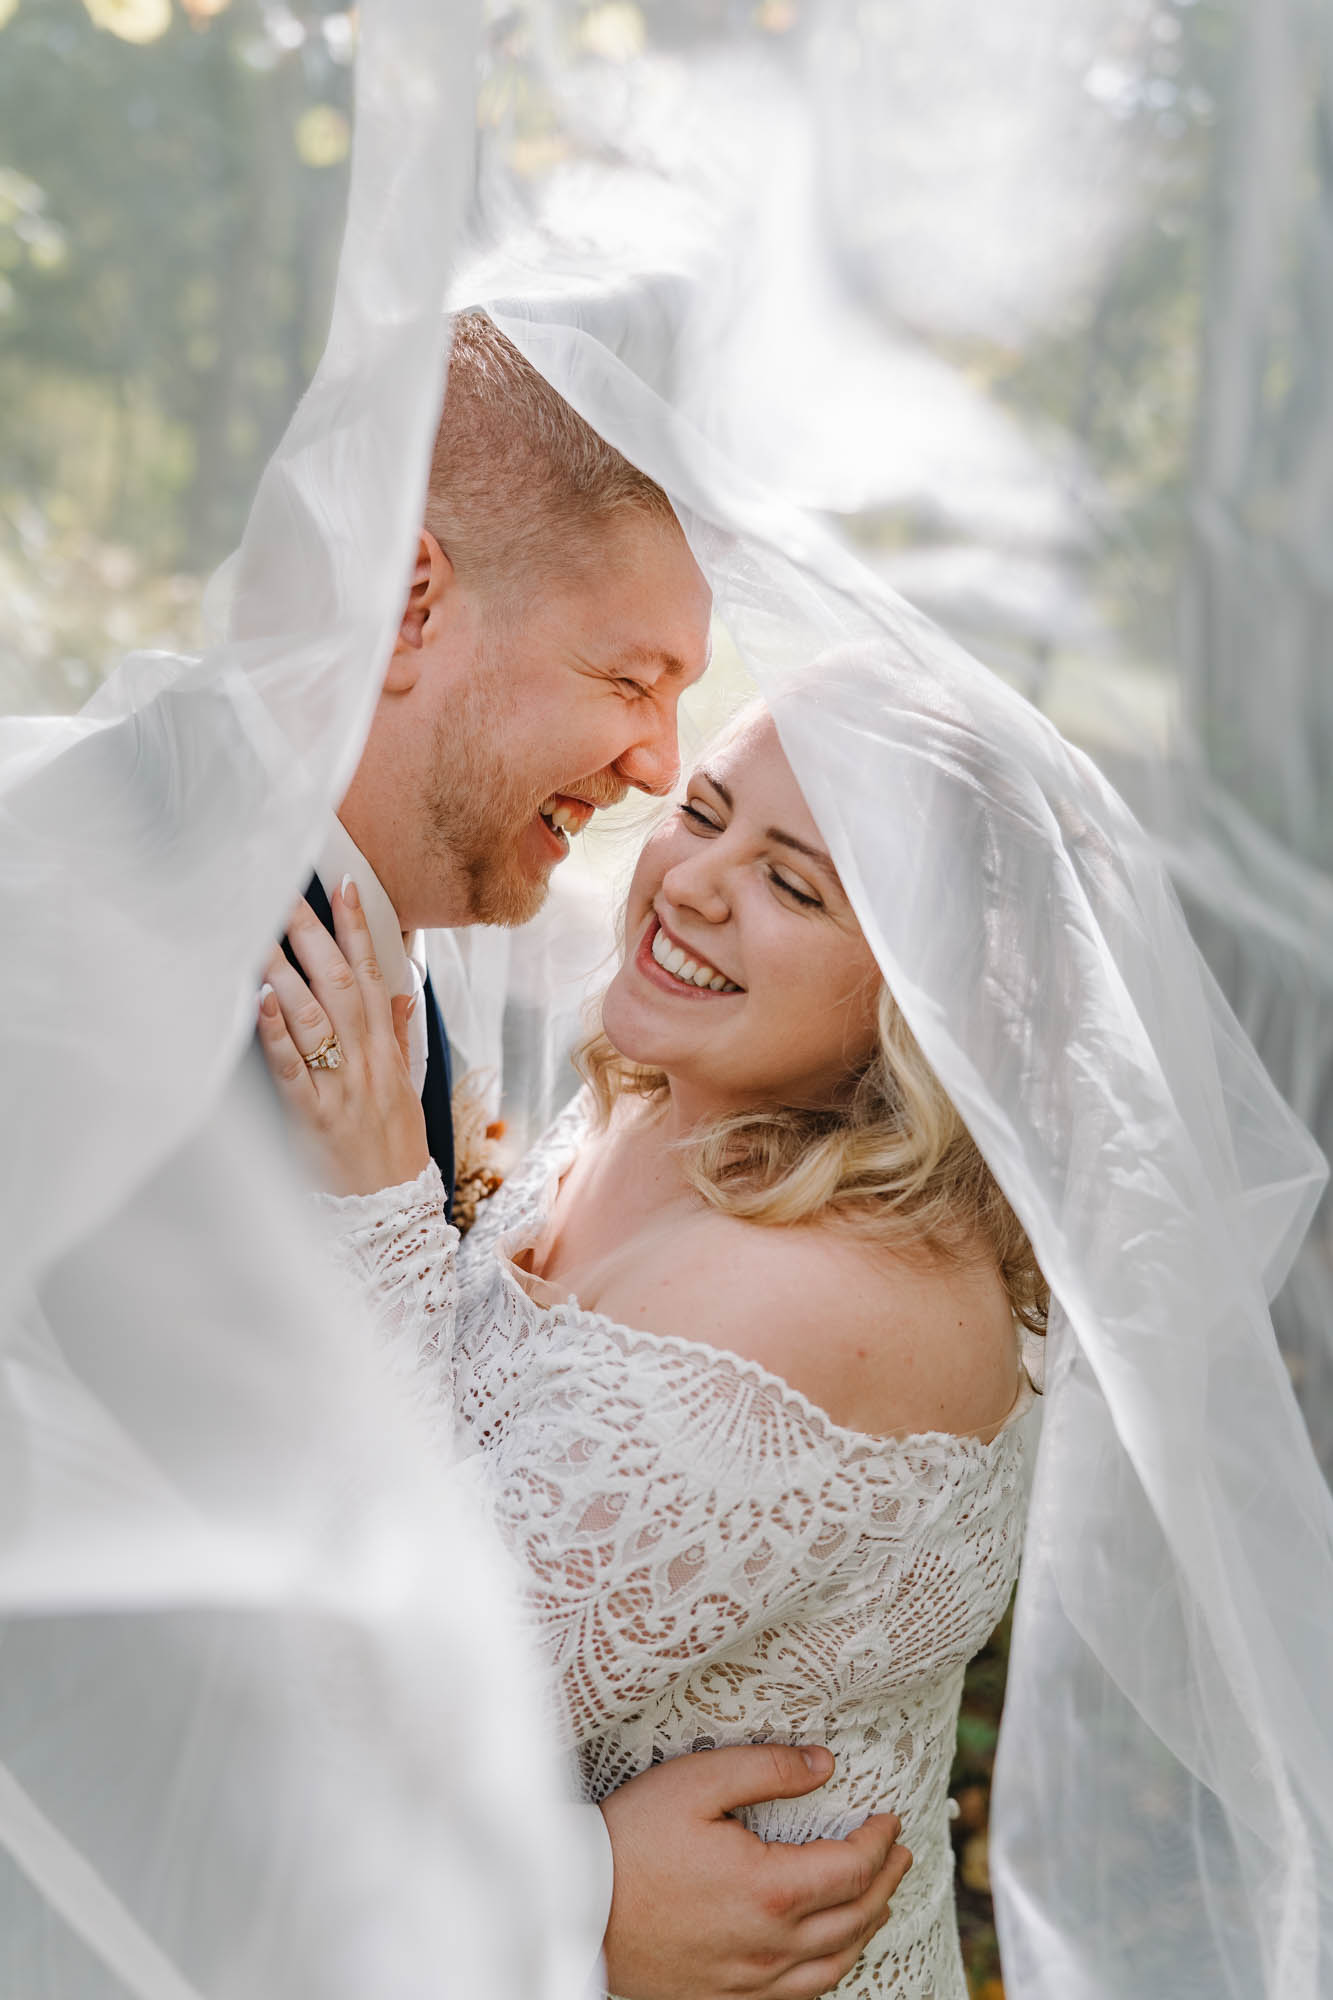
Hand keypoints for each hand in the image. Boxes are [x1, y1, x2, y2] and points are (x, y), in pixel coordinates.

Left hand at [257, 879, 429, 1196]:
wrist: (390, 1215)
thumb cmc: (394, 1152)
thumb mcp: (407, 1089)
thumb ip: (400, 1037)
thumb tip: (401, 990)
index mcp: (387, 1052)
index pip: (376, 975)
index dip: (361, 929)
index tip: (345, 885)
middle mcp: (367, 1062)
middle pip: (343, 984)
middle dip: (316, 934)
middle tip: (286, 893)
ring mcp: (340, 1088)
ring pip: (315, 1017)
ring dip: (288, 972)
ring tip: (262, 934)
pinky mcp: (311, 1118)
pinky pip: (293, 1068)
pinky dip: (277, 1032)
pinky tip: (261, 1000)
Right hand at [600, 1745, 911, 1999]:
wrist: (576, 1907)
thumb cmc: (632, 1837)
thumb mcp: (698, 1781)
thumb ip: (767, 1768)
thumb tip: (824, 1764)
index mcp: (770, 1888)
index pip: (853, 1867)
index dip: (880, 1841)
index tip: (890, 1818)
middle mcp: (770, 1944)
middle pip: (855, 1918)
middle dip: (886, 1881)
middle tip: (900, 1854)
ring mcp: (749, 1981)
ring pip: (833, 1964)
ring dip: (866, 1928)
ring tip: (878, 1900)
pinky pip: (799, 1996)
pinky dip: (829, 1970)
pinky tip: (828, 1952)